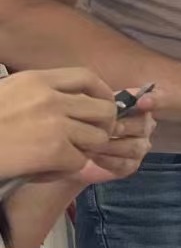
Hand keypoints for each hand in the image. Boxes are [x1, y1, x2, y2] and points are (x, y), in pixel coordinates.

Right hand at [0, 68, 116, 179]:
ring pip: (98, 138)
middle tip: (89, 138)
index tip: (103, 105)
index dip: (103, 93)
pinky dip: (65, 170)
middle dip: (102, 126)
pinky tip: (45, 170)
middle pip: (103, 110)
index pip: (88, 77)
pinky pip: (79, 162)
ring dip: (85, 150)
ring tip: (64, 155)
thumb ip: (40, 91)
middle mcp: (51, 98)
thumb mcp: (8, 92)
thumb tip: (74, 101)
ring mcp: (55, 125)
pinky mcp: (55, 151)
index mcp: (37, 79)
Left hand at [71, 95, 157, 185]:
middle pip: (143, 125)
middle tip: (100, 127)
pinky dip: (108, 160)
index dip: (156, 100)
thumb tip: (122, 92)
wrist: (67, 148)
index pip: (158, 100)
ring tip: (89, 144)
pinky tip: (92, 155)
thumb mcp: (85, 101)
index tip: (143, 101)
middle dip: (120, 126)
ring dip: (110, 145)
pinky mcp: (131, 165)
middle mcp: (144, 125)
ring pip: (135, 146)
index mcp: (138, 106)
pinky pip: (126, 163)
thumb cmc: (77, 121)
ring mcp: (140, 146)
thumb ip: (105, 96)